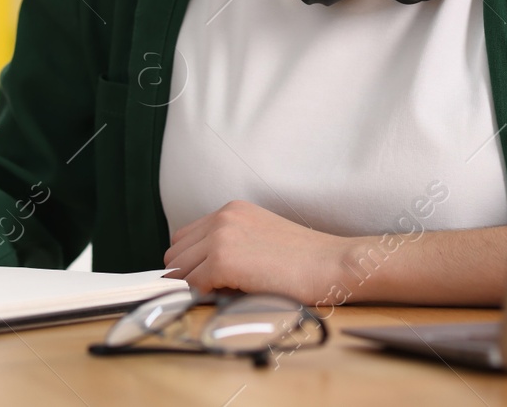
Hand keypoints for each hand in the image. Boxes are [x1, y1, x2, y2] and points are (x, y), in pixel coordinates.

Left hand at [163, 200, 343, 303]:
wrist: (331, 263)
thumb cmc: (305, 259)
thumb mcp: (261, 237)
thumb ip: (230, 244)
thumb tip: (200, 273)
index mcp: (232, 210)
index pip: (185, 237)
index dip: (191, 261)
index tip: (202, 278)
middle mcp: (222, 218)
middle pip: (175, 253)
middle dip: (188, 274)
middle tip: (212, 290)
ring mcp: (220, 237)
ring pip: (178, 270)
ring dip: (195, 286)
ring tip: (224, 293)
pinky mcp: (223, 261)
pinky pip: (192, 286)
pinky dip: (204, 296)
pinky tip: (230, 297)